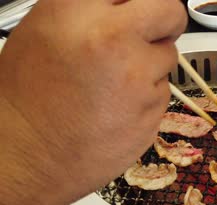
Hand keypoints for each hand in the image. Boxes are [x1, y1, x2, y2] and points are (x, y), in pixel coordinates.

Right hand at [0, 0, 185, 204]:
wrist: (25, 157)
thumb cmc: (26, 97)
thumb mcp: (47, 32)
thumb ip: (91, 11)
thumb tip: (125, 4)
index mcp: (78, 11)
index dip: (140, 3)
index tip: (141, 10)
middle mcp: (115, 39)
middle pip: (170, 12)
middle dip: (165, 22)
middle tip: (152, 33)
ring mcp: (139, 78)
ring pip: (168, 58)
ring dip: (150, 66)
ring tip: (114, 85)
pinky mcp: (152, 112)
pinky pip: (161, 94)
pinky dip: (146, 99)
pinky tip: (117, 109)